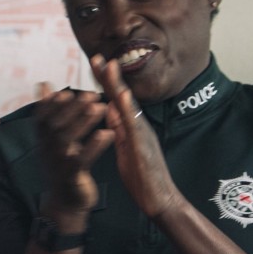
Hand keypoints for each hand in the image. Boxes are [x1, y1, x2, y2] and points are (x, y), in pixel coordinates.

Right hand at [32, 81, 110, 215]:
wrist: (65, 202)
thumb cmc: (63, 165)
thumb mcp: (52, 139)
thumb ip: (50, 111)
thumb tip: (43, 85)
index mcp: (43, 140)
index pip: (42, 117)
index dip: (52, 104)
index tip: (67, 91)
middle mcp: (46, 150)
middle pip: (55, 125)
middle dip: (72, 108)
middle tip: (92, 94)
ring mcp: (57, 164)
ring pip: (67, 140)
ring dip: (83, 122)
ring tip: (100, 107)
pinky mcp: (72, 176)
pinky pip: (82, 160)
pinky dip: (95, 145)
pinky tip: (108, 134)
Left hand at [90, 55, 182, 219]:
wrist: (157, 197)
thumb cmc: (141, 173)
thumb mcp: (125, 146)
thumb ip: (120, 127)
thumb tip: (110, 108)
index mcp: (131, 126)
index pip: (115, 99)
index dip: (105, 81)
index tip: (95, 62)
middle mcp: (138, 125)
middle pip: (122, 96)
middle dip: (110, 75)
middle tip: (97, 56)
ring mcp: (142, 133)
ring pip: (128, 105)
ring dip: (118, 84)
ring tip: (109, 66)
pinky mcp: (143, 146)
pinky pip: (133, 125)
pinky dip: (127, 109)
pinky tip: (120, 97)